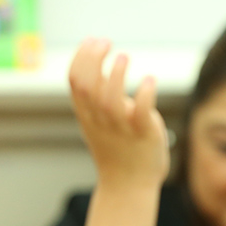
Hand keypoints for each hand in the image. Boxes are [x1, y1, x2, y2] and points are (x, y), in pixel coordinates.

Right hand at [68, 38, 169, 188]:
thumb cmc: (117, 149)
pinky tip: (150, 80)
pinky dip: (146, 94)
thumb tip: (100, 62)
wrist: (129, 185)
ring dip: (117, 74)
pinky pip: (142, 112)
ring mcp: (121, 128)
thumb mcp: (98, 121)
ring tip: (124, 57)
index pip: (75, 80)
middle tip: (106, 42)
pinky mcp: (144, 135)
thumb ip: (98, 94)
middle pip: (87, 86)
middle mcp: (101, 120)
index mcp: (87, 114)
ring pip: (111, 99)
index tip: (94, 40)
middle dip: (94, 59)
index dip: (82, 56)